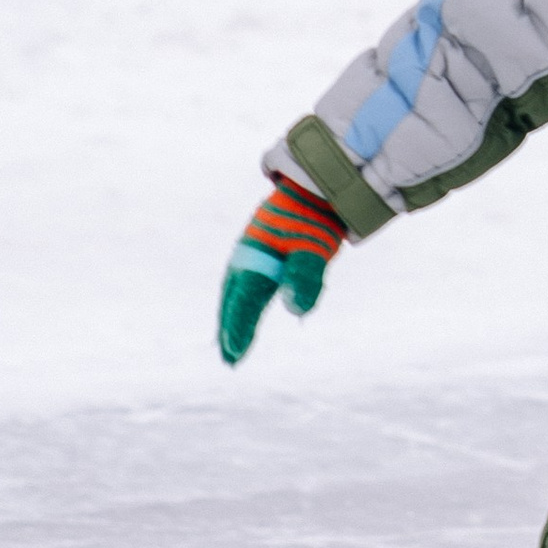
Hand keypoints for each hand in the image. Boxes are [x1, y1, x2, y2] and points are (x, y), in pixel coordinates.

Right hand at [219, 178, 347, 365]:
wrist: (317, 186)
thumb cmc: (316, 217)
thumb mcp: (314, 248)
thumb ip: (305, 277)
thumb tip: (295, 310)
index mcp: (256, 255)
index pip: (244, 298)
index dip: (238, 325)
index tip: (235, 353)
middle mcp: (248, 255)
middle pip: (233, 298)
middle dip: (230, 329)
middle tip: (229, 360)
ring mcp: (253, 253)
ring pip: (236, 292)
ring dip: (232, 318)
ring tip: (231, 346)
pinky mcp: (261, 252)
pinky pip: (246, 284)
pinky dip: (241, 303)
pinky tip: (244, 315)